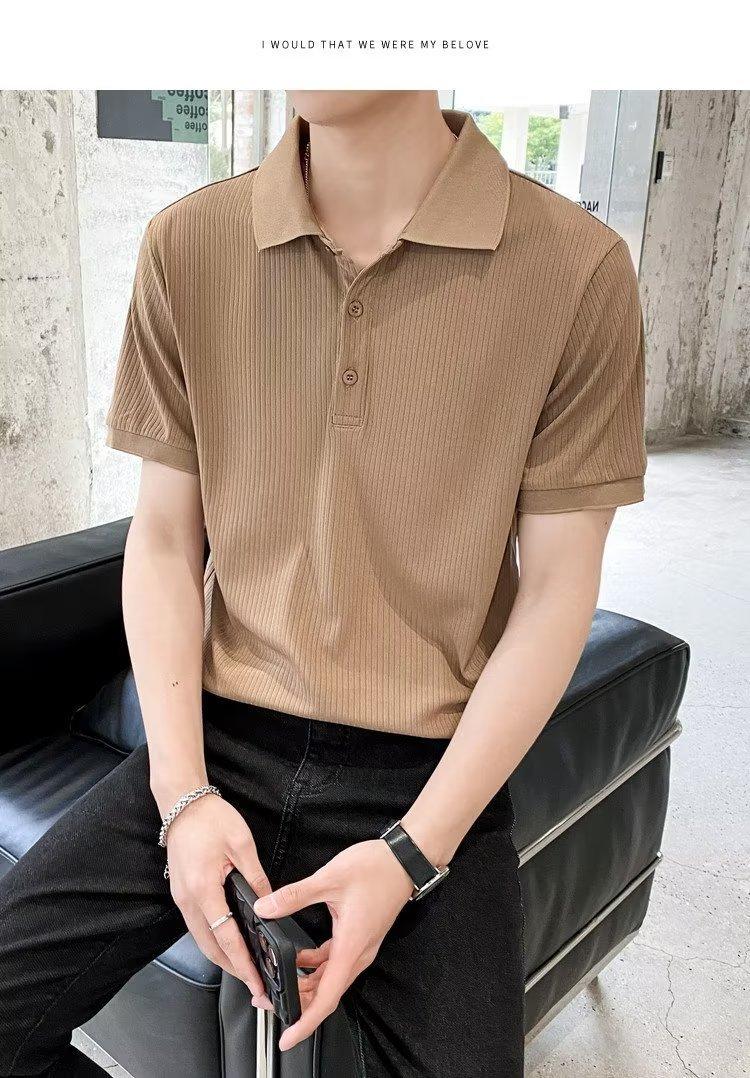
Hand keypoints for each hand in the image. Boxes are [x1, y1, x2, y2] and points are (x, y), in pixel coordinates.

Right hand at [163, 792, 273, 1005]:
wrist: (182, 804)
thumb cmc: (210, 818)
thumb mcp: (242, 844)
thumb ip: (256, 876)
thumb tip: (268, 902)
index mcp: (203, 888)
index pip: (225, 937)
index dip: (241, 962)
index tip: (254, 980)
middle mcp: (187, 899)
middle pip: (209, 947)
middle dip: (232, 968)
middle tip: (253, 982)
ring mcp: (181, 897)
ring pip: (201, 939)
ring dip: (221, 956)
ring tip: (244, 966)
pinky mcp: (180, 893)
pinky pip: (197, 925)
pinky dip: (212, 939)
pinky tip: (227, 941)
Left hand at [253, 838, 415, 1050]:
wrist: (405, 859)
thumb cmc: (377, 868)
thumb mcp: (330, 878)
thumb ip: (295, 895)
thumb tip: (266, 908)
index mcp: (351, 945)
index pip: (326, 997)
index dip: (305, 1022)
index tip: (288, 1038)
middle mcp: (358, 953)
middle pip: (326, 993)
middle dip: (297, 1004)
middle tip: (269, 1003)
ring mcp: (360, 947)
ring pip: (329, 979)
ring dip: (305, 986)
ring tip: (279, 981)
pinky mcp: (359, 938)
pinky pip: (334, 963)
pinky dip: (314, 966)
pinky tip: (298, 958)